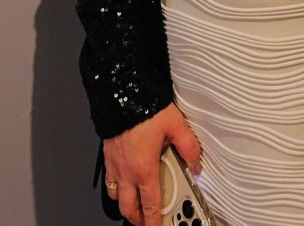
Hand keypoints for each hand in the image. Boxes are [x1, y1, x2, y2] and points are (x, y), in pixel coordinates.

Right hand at [103, 102, 200, 225]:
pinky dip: (114, 185)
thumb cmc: (144, 107)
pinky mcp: (107, 153)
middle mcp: (127, 171)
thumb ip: (189, 146)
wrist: (122, 91)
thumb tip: (196, 163)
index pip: (150, 205)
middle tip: (146, 220)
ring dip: (124, 203)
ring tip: (134, 203)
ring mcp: (115, 163)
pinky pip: (108, 178)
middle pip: (128, 208)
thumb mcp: (175, 124)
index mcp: (144, 169)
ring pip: (115, 195)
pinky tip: (123, 178)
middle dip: (137, 219)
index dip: (154, 222)